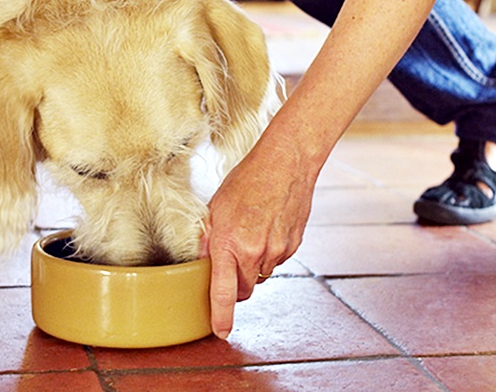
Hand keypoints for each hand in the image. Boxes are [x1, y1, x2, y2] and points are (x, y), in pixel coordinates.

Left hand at [201, 133, 318, 339]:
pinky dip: (270, 254)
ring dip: (253, 267)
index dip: (221, 316)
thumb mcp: (216, 207)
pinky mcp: (293, 246)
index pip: (223, 292)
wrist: (286, 164)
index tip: (221, 331)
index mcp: (229, 244)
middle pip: (244, 290)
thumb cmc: (247, 180)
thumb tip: (202, 261)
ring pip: (261, 275)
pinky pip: (277, 261)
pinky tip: (267, 228)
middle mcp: (254, 253)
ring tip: (251, 234)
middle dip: (236, 286)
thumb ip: (208, 238)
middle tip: (230, 265)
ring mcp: (276, 251)